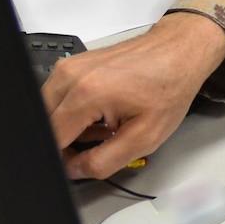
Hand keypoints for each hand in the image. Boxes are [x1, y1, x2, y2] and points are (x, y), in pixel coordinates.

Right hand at [41, 12, 224, 179]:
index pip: (52, 139)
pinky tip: (100, 113)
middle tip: (100, 142)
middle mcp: (71, 75)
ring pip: (49, 112)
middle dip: (67, 143)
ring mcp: (69, 66)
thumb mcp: (145, 137)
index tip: (81, 163)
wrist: (178, 53)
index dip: (63, 159)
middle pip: (45, 125)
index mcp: (86, 93)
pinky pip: (58, 97)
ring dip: (71, 127)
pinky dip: (74, 112)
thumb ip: (104, 161)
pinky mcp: (71, 65)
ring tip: (105, 126)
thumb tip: (74, 170)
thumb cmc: (169, 86)